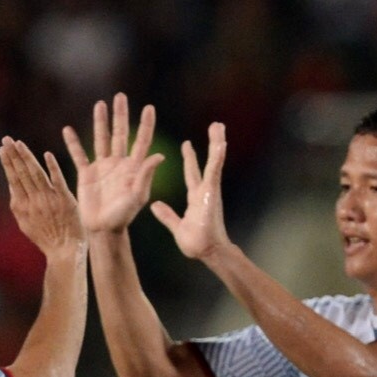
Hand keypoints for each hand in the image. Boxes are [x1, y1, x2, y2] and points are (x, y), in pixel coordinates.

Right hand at [0, 136, 81, 262]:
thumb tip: (13, 186)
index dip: (8, 163)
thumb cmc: (46, 238)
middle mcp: (34, 201)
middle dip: (13, 155)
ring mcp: (49, 200)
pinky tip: (46, 155)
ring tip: (19, 143)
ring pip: (36, 174)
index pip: (13, 179)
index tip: (2, 149)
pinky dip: (52, 168)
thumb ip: (18, 204)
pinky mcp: (65, 200)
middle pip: (22, 174)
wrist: (64, 251)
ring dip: (26, 157)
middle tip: (6, 138)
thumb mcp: (25, 224)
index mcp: (23, 206)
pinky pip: (58, 181)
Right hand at [61, 94, 165, 235]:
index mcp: (133, 167)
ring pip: (101, 139)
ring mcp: (102, 167)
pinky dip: (73, 143)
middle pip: (120, 133)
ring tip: (100, 104)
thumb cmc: (124, 216)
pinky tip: (67, 130)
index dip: (145, 124)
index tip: (149, 107)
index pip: (141, 141)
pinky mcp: (86, 174)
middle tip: (121, 97)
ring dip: (100, 122)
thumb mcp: (138, 196)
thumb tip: (159, 156)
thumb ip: (145, 175)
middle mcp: (118, 163)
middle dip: (120, 115)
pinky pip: (79, 155)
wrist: (104, 229)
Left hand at [151, 120, 231, 262]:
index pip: (192, 173)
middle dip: (210, 144)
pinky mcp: (212, 191)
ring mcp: (210, 189)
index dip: (190, 159)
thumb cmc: (196, 243)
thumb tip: (155, 206)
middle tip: (214, 127)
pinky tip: (221, 142)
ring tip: (218, 126)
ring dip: (217, 143)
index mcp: (195, 197)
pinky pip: (215, 170)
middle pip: (206, 162)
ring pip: (214, 161)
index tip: (187, 144)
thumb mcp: (176, 226)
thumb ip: (167, 215)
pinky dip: (218, 156)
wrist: (207, 250)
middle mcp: (204, 190)